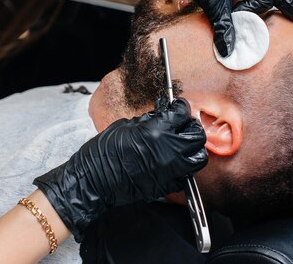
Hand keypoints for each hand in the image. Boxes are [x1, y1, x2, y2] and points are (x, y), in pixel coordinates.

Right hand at [33, 98, 206, 240]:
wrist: (94, 180)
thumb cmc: (104, 150)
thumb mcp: (126, 125)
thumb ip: (149, 121)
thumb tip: (162, 117)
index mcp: (158, 130)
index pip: (182, 112)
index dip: (180, 107)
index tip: (178, 107)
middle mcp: (169, 150)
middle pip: (197, 135)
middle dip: (191, 126)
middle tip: (182, 124)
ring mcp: (171, 170)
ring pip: (199, 157)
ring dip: (193, 148)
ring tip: (182, 144)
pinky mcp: (167, 185)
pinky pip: (186, 175)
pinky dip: (183, 167)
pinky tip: (173, 162)